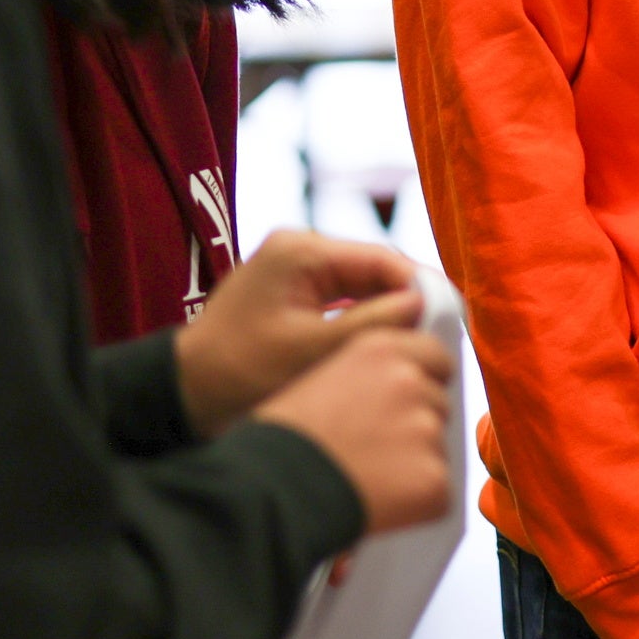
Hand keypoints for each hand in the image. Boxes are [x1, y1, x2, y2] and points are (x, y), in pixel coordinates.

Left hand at [174, 228, 421, 434]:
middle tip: (443, 334)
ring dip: (387, 312)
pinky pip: (341, 299)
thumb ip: (370, 323)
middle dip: (407, 300)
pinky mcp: (291, 291)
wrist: (184, 390)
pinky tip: (384, 345)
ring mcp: (293, 268)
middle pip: (373, 269)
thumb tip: (423, 303)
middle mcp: (298, 248)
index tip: (453, 316)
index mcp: (300, 250)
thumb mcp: (311, 350)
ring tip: (419, 342)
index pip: (381, 259)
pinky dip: (364, 319)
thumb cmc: (238, 371)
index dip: (421, 286)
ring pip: (361, 286)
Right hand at [254, 321, 455, 533]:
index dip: (424, 380)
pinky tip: (376, 501)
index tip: (409, 400)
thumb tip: (403, 383)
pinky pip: (436, 490)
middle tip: (374, 448)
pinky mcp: (434, 478)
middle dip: (416, 424)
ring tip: (365, 476)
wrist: (271, 491)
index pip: (435, 356)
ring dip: (414, 462)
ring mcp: (426, 430)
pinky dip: (415, 501)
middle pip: (438, 403)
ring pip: (437, 448)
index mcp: (381, 350)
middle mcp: (409, 381)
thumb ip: (369, 374)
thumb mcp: (320, 378)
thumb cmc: (281, 440)